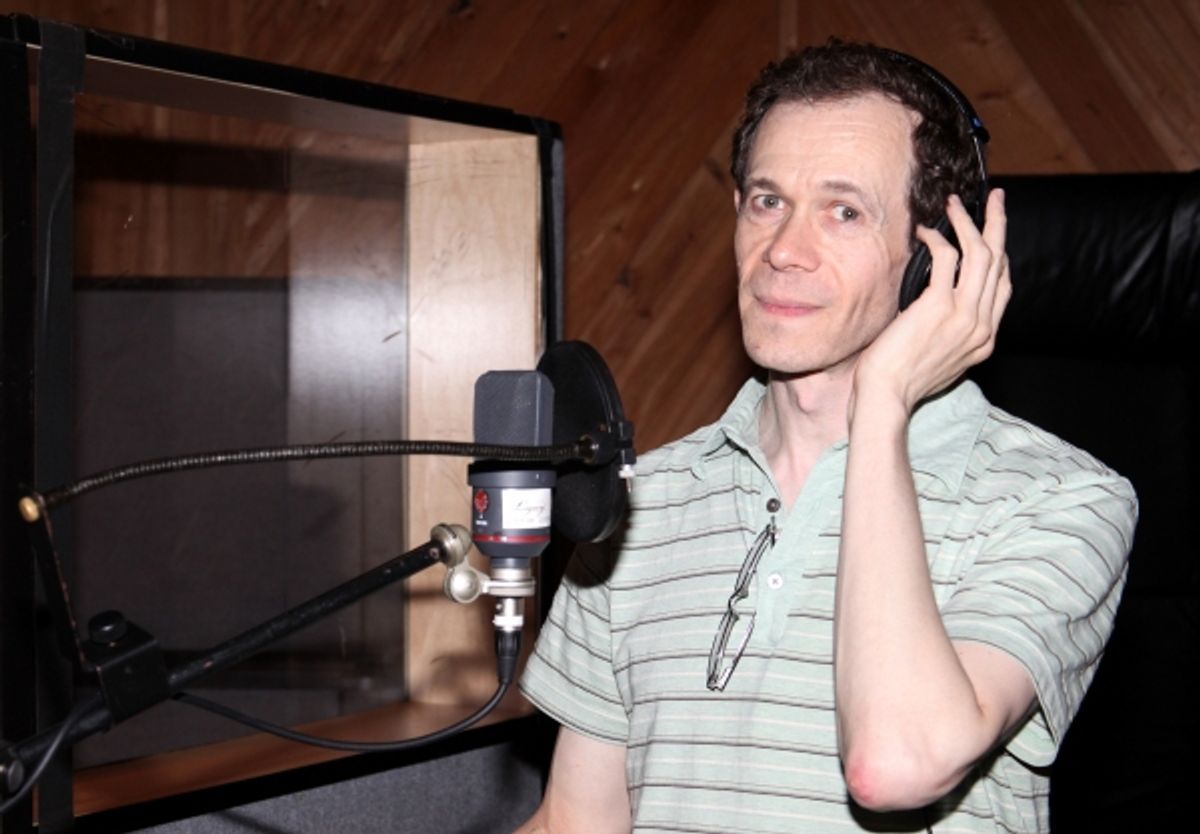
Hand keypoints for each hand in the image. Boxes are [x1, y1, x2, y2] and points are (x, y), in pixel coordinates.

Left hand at [852, 189, 1011, 419]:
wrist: (886, 396)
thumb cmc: (900, 381)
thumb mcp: (940, 359)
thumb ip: (950, 333)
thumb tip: (939, 308)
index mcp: (984, 339)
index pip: (1003, 287)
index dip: (1000, 256)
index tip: (991, 235)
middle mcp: (982, 326)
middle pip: (999, 263)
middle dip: (997, 225)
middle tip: (994, 199)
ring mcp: (964, 315)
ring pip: (979, 254)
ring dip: (968, 222)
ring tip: (955, 203)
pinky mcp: (939, 306)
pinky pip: (946, 258)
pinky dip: (937, 239)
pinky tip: (925, 232)